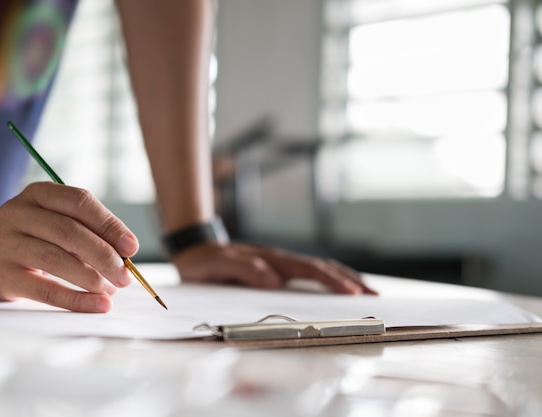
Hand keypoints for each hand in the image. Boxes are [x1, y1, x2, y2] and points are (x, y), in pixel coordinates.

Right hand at [0, 182, 138, 312]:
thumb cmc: (34, 238)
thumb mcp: (56, 222)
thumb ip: (89, 232)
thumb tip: (126, 257)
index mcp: (38, 193)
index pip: (79, 202)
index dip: (109, 225)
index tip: (131, 247)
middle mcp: (17, 213)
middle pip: (69, 231)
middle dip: (103, 255)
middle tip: (125, 275)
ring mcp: (5, 243)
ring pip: (56, 259)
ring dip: (91, 277)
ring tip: (111, 289)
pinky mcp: (1, 274)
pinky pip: (45, 290)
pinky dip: (76, 299)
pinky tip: (97, 304)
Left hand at [172, 242, 377, 294]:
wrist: (195, 249)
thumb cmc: (205, 261)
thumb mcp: (216, 265)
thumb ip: (242, 269)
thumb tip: (273, 281)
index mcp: (270, 260)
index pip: (308, 270)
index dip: (331, 281)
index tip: (352, 293)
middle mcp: (279, 260)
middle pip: (322, 267)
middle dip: (350, 280)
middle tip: (374, 296)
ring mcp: (280, 263)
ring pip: (319, 269)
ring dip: (345, 278)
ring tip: (368, 292)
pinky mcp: (278, 270)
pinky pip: (309, 273)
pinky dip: (329, 279)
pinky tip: (339, 287)